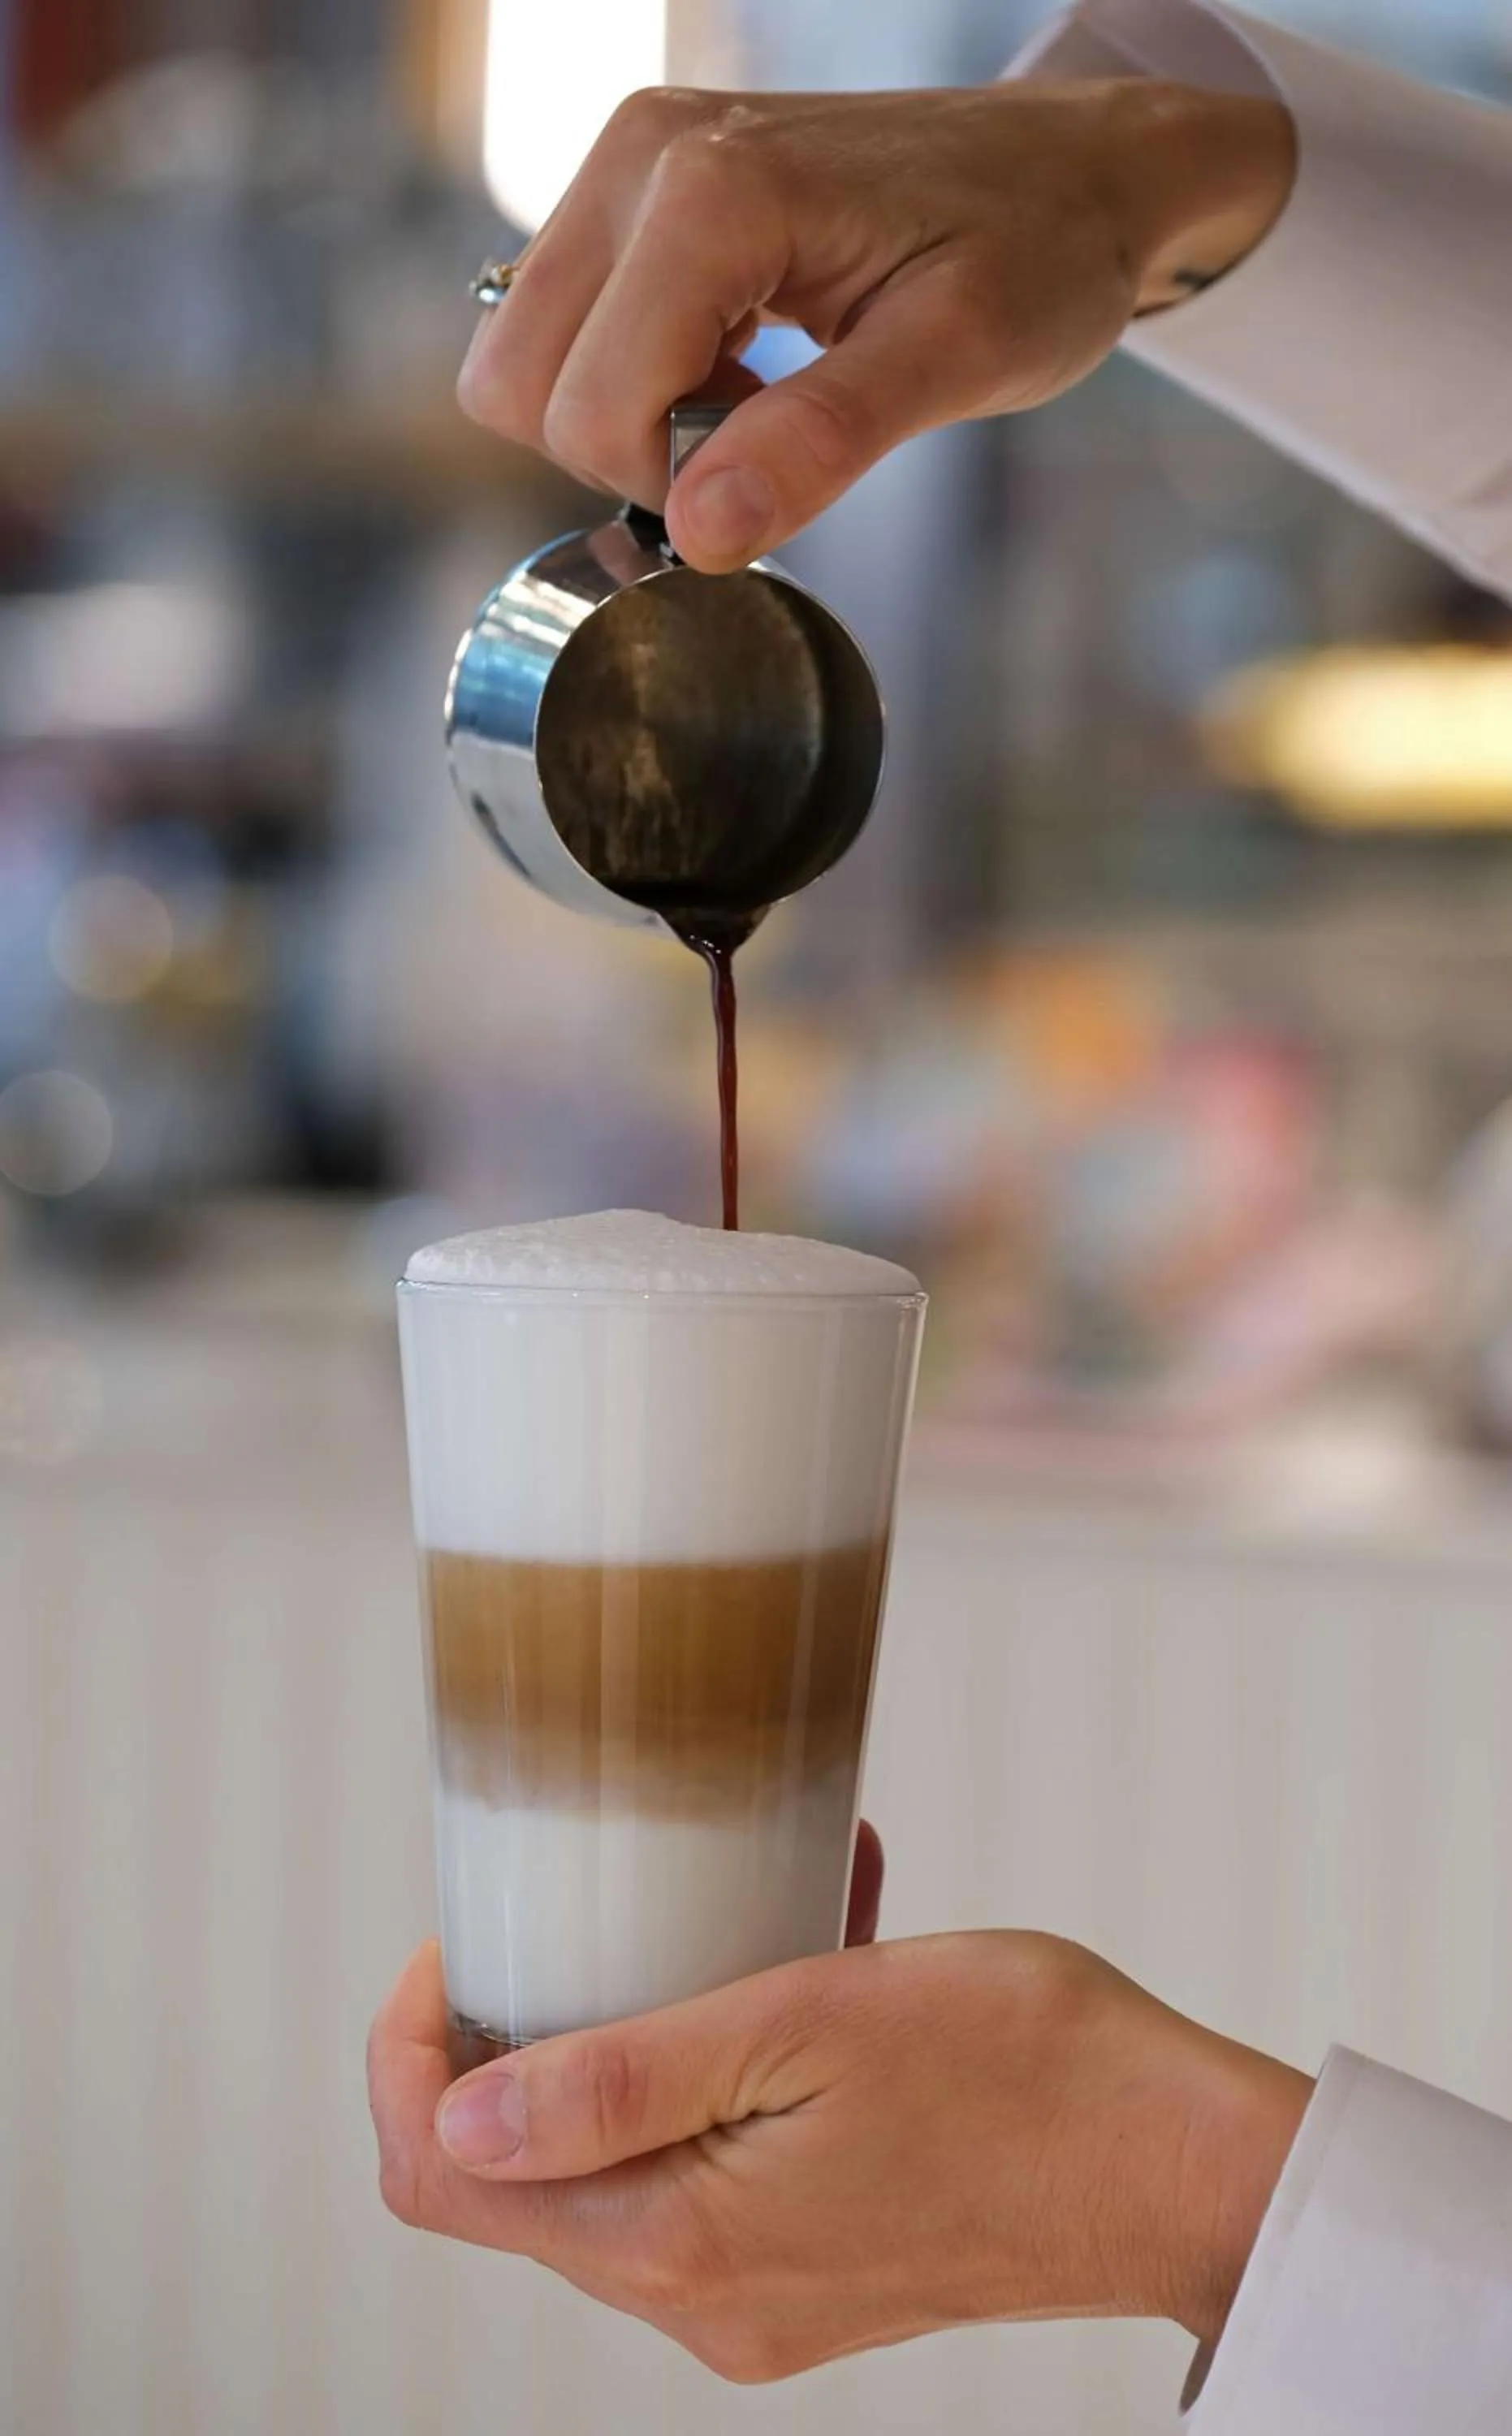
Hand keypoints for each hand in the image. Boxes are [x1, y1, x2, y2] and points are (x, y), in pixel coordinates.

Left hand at [369, 1921, 1310, 2383]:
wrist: (1184, 2163)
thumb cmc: (1027, 2072)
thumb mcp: (807, 2025)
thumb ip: (620, 2080)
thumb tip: (454, 2118)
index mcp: (679, 2245)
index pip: (444, 2180)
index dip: (410, 2055)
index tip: (458, 1941)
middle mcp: (702, 2299)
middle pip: (523, 2171)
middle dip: (533, 2022)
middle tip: (599, 1904)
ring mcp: (760, 2292)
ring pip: (620, 2155)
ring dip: (649, 2021)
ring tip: (744, 1906)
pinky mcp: (816, 2266)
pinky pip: (711, 2159)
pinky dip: (727, 2057)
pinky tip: (812, 1951)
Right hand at [459, 79, 1295, 569]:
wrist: (1070, 167)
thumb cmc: (1037, 250)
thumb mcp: (957, 359)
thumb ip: (819, 444)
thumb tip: (695, 532)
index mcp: (713, 192)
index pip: (590, 405)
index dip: (668, 484)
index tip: (776, 470)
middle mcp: (644, 155)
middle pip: (520, 381)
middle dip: (627, 450)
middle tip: (757, 436)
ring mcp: (627, 161)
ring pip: (523, 357)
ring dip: (622, 415)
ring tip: (748, 395)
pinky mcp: (631, 186)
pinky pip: (564, 325)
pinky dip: (630, 376)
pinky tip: (733, 363)